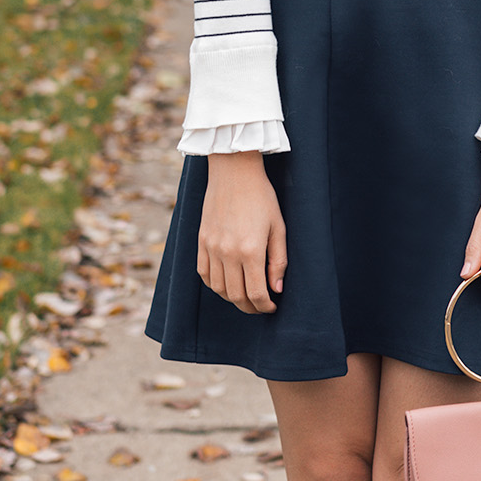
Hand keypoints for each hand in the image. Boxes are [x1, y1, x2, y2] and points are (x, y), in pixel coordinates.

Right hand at [198, 152, 286, 313]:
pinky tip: (226, 283)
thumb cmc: (261, 198)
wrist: (234, 173)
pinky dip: (214, 285)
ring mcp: (211, 248)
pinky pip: (204, 273)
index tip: (272, 307)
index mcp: (251, 251)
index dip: (265, 307)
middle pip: (236, 296)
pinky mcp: (201, 241)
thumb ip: (278, 260)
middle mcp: (228, 253)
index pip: (256, 293)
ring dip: (232, 298)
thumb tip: (277, 289)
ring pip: (218, 288)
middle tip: (260, 306)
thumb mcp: (279, 228)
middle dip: (250, 307)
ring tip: (245, 296)